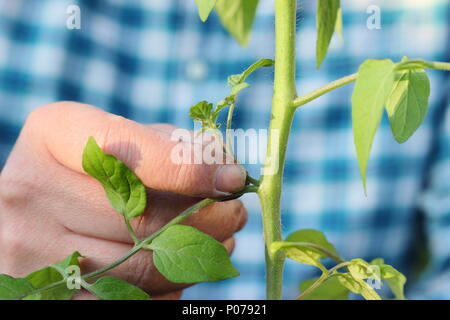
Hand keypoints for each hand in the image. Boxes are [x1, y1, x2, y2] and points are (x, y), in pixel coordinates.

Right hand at [0, 101, 247, 298]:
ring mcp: (29, 246)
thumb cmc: (94, 167)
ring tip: (221, 240)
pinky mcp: (42, 292)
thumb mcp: (123, 139)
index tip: (234, 179)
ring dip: (199, 256)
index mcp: (53, 133)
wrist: (39, 207)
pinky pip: (129, 301)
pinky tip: (184, 266)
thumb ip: (170, 146)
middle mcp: (30, 188)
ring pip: (142, 266)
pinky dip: (170, 287)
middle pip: (142, 218)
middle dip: (209, 220)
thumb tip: (225, 168)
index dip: (190, 169)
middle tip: (235, 215)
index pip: (129, 151)